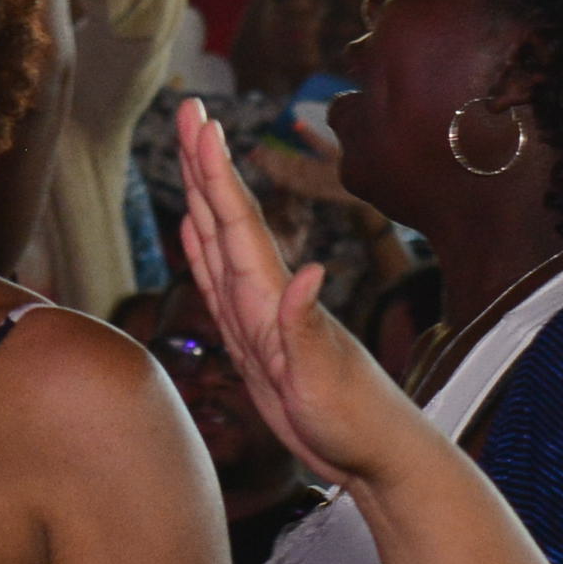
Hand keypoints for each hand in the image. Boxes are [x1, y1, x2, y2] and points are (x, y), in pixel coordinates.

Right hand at [171, 101, 443, 491]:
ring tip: (187, 151)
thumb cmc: (354, 422)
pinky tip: (196, 229)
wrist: (375, 455)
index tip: (201, 123)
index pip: (239, 224)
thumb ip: (306, 328)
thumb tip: (307, 272)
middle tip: (187, 108)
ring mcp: (260, 316)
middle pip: (226, 217)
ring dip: (201, 194)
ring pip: (219, 242)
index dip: (216, 174)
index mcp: (274, 300)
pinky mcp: (255, 341)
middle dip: (204, 163)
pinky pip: (219, 284)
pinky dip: (203, 251)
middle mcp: (265, 297)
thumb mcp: (323, 380)